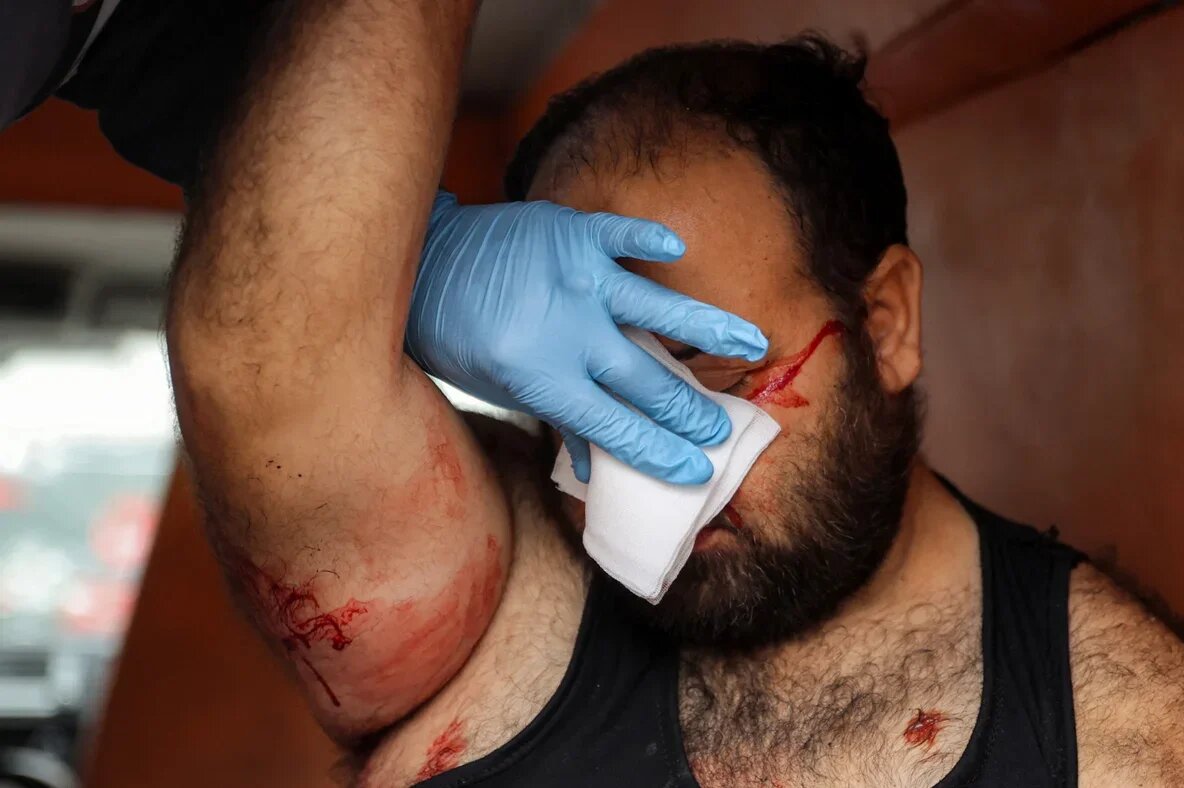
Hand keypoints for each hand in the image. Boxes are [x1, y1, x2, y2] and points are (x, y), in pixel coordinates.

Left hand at [406, 192, 768, 483]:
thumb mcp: (503, 390)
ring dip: (708, 328)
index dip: (660, 453)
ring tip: (752, 343)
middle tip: (721, 428)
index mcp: (543, 378)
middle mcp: (567, 329)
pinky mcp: (572, 233)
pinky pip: (621, 235)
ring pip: (655, 307)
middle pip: (645, 379)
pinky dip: (650, 239)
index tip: (695, 469)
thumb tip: (594, 469)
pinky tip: (677, 248)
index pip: (617, 428)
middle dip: (689, 410)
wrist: (419, 268)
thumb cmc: (459, 339)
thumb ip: (558, 420)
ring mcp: (574, 277)